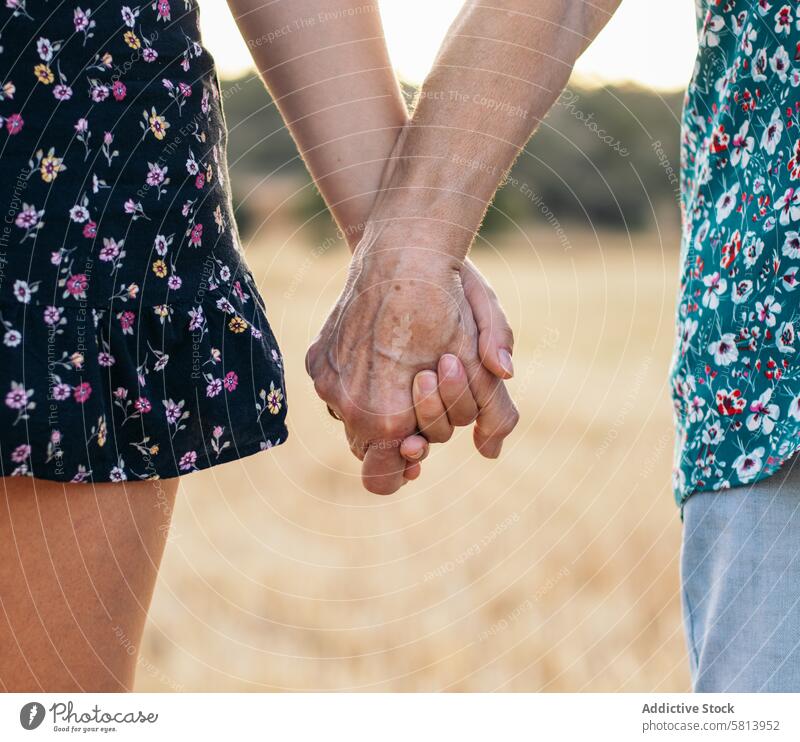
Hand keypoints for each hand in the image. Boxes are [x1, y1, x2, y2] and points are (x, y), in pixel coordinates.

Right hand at [306, 223, 518, 493]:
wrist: (402, 245)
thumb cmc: (448, 299)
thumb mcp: (481, 351)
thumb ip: (492, 407)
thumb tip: (491, 452)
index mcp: (390, 417)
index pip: (396, 465)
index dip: (413, 455)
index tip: (422, 445)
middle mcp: (349, 406)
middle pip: (373, 445)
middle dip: (400, 427)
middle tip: (421, 391)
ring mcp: (327, 381)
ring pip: (352, 417)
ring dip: (376, 406)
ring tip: (401, 369)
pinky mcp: (315, 358)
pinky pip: (335, 388)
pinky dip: (355, 382)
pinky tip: (378, 352)